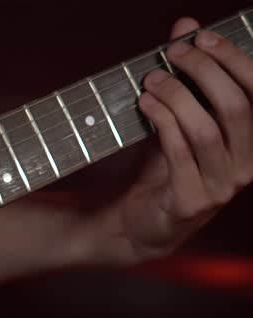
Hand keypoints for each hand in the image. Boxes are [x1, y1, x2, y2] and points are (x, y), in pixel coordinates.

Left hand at [98, 18, 252, 262]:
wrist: (144, 222)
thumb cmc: (167, 167)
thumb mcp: (179, 119)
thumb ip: (185, 77)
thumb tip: (184, 26)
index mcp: (251, 142)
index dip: (233, 59)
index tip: (201, 36)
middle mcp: (245, 165)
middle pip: (236, 106)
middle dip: (203, 71)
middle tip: (172, 53)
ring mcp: (221, 186)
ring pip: (205, 128)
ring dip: (176, 96)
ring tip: (151, 80)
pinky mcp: (192, 200)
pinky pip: (179, 152)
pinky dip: (161, 121)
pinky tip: (145, 103)